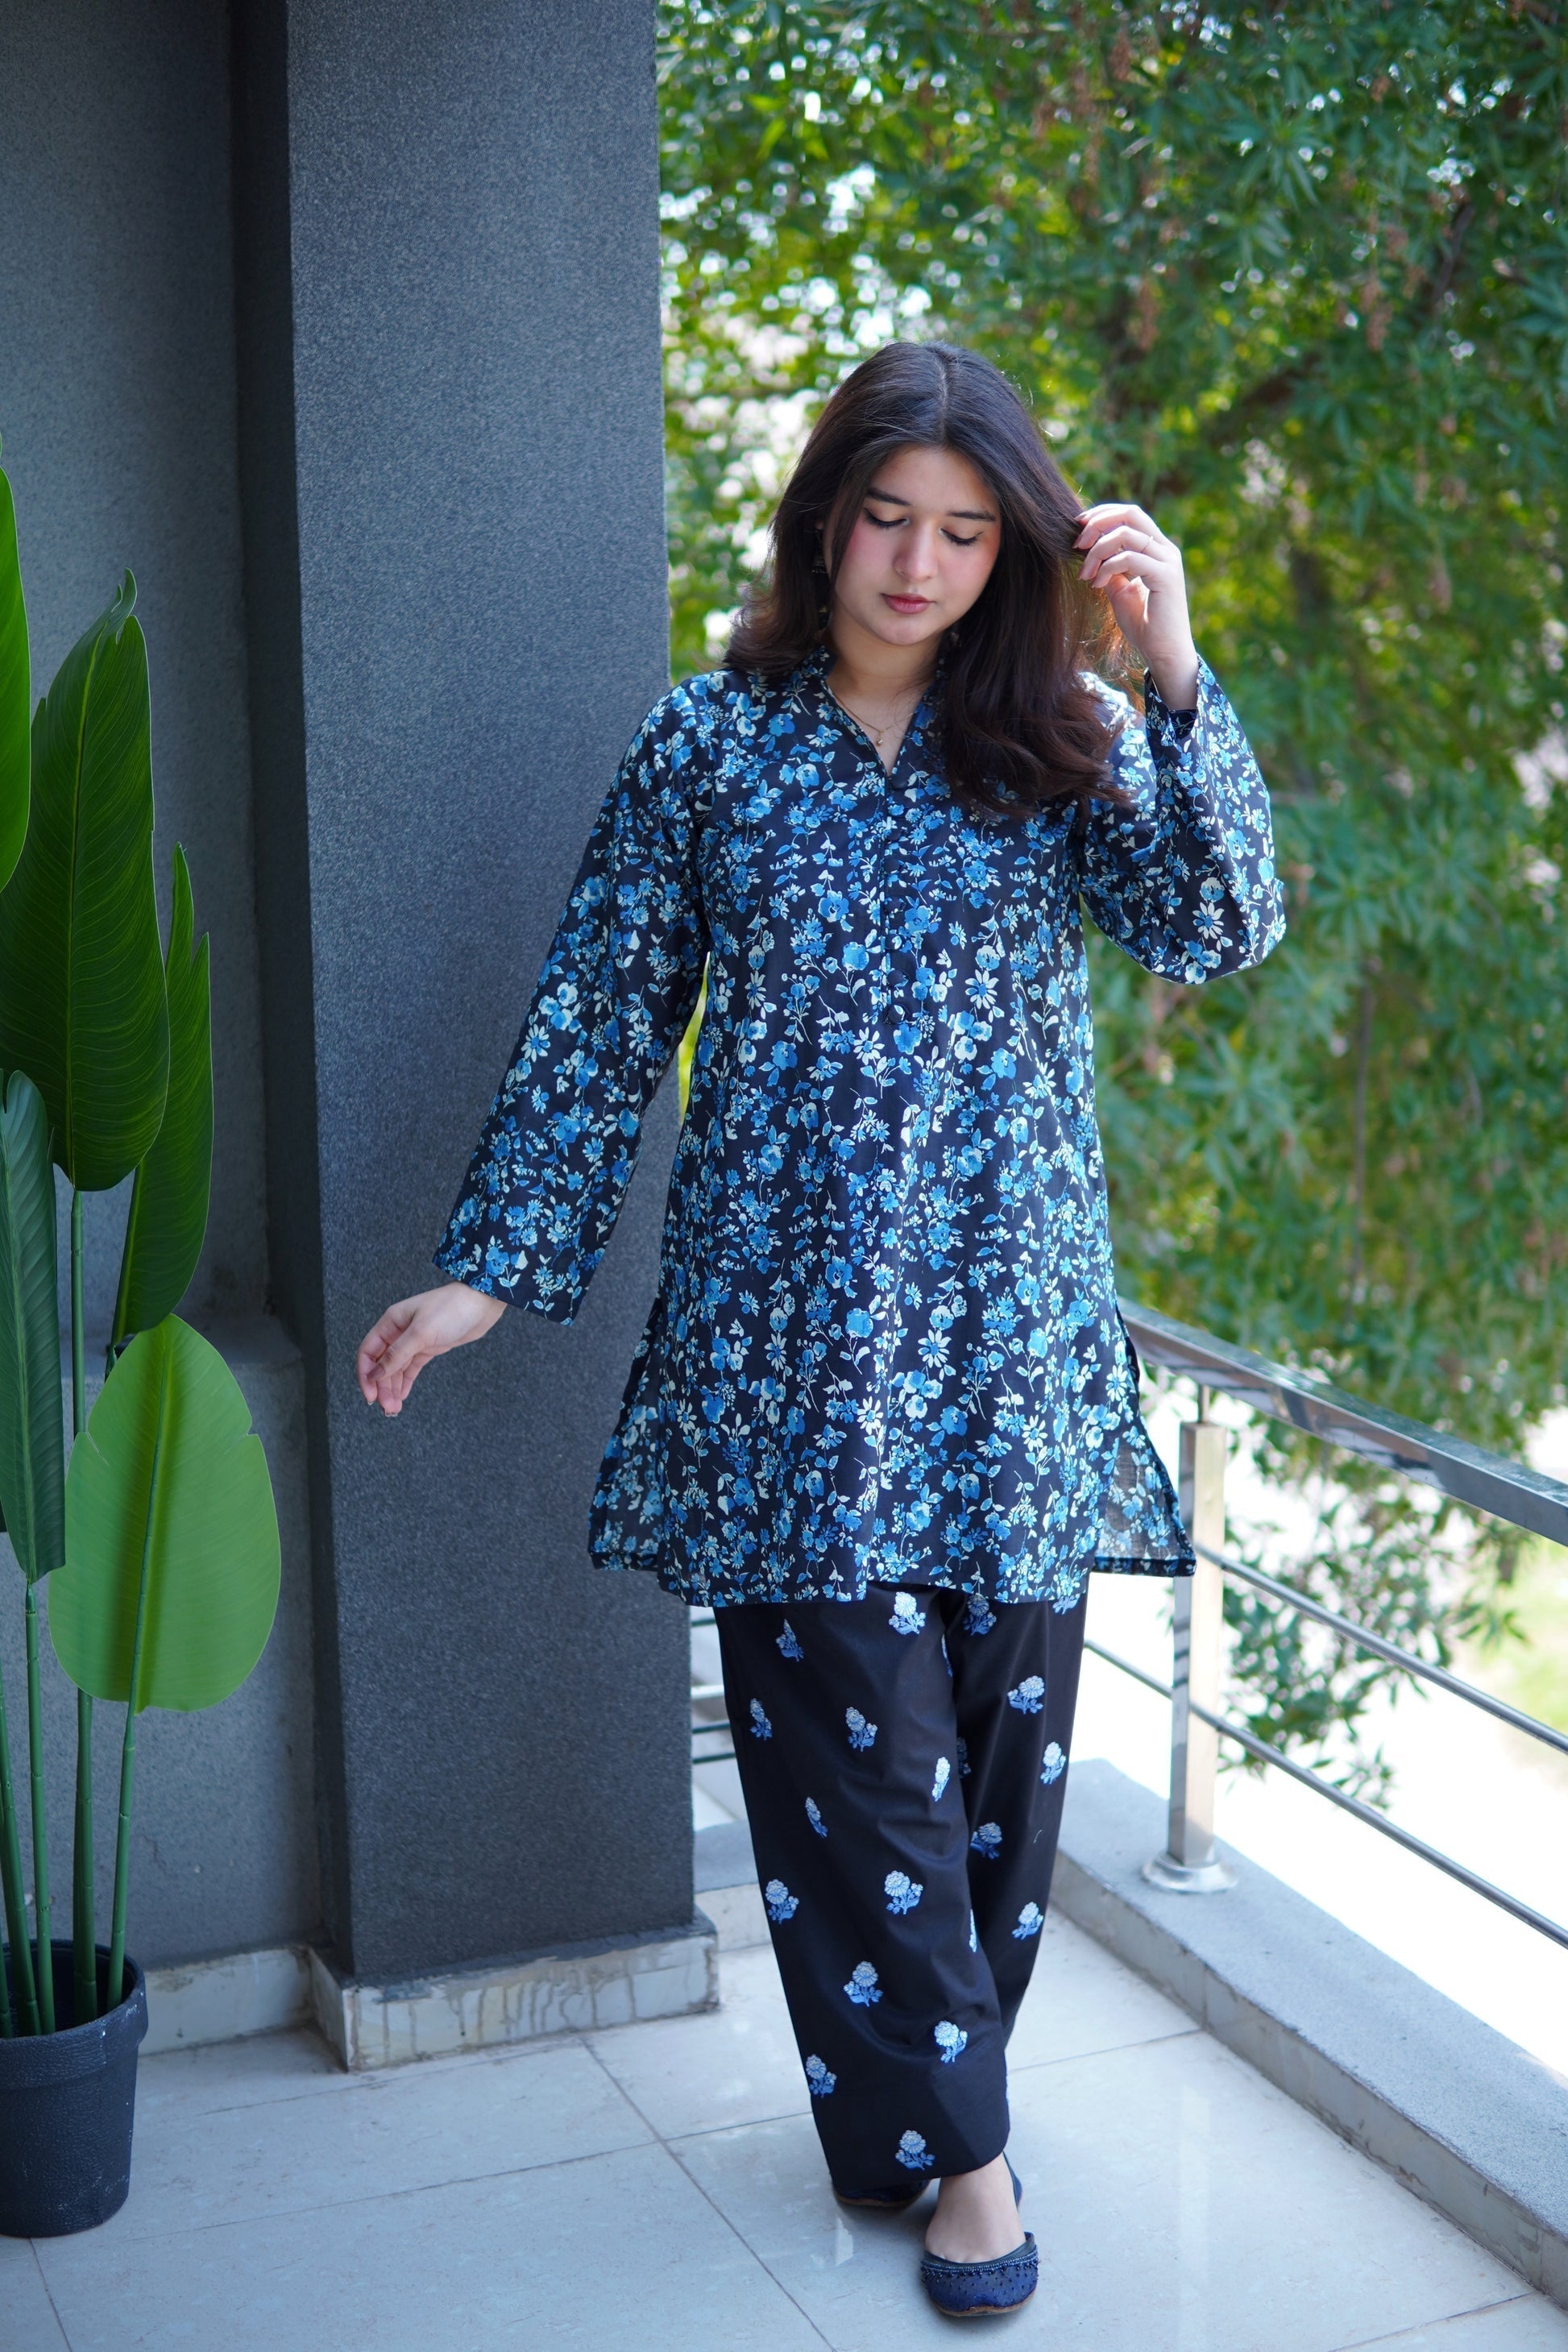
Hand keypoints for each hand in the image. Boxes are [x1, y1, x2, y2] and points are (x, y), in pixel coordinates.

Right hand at [356, 1281, 506, 1415]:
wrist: (482, 1302)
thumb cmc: (452, 1308)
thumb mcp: (421, 1332)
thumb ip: (397, 1354)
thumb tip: (375, 1374)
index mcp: (391, 1322)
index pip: (368, 1352)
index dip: (365, 1375)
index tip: (370, 1396)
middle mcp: (398, 1331)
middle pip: (381, 1364)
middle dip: (381, 1387)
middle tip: (388, 1408)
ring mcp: (413, 1340)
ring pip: (395, 1369)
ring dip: (392, 1388)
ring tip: (394, 1409)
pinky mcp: (428, 1347)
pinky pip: (410, 1368)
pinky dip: (404, 1382)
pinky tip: (401, 1396)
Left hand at [1075, 503, 1199, 709]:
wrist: (1164, 653)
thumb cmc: (1144, 626)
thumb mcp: (1119, 592)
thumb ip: (1109, 569)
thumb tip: (1089, 554)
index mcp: (1157, 549)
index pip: (1130, 515)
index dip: (1102, 514)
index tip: (1077, 526)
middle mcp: (1165, 549)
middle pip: (1130, 514)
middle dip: (1098, 523)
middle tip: (1076, 544)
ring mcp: (1168, 561)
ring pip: (1126, 535)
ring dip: (1097, 551)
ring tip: (1084, 574)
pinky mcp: (1166, 576)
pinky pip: (1130, 558)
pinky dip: (1107, 568)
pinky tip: (1097, 584)